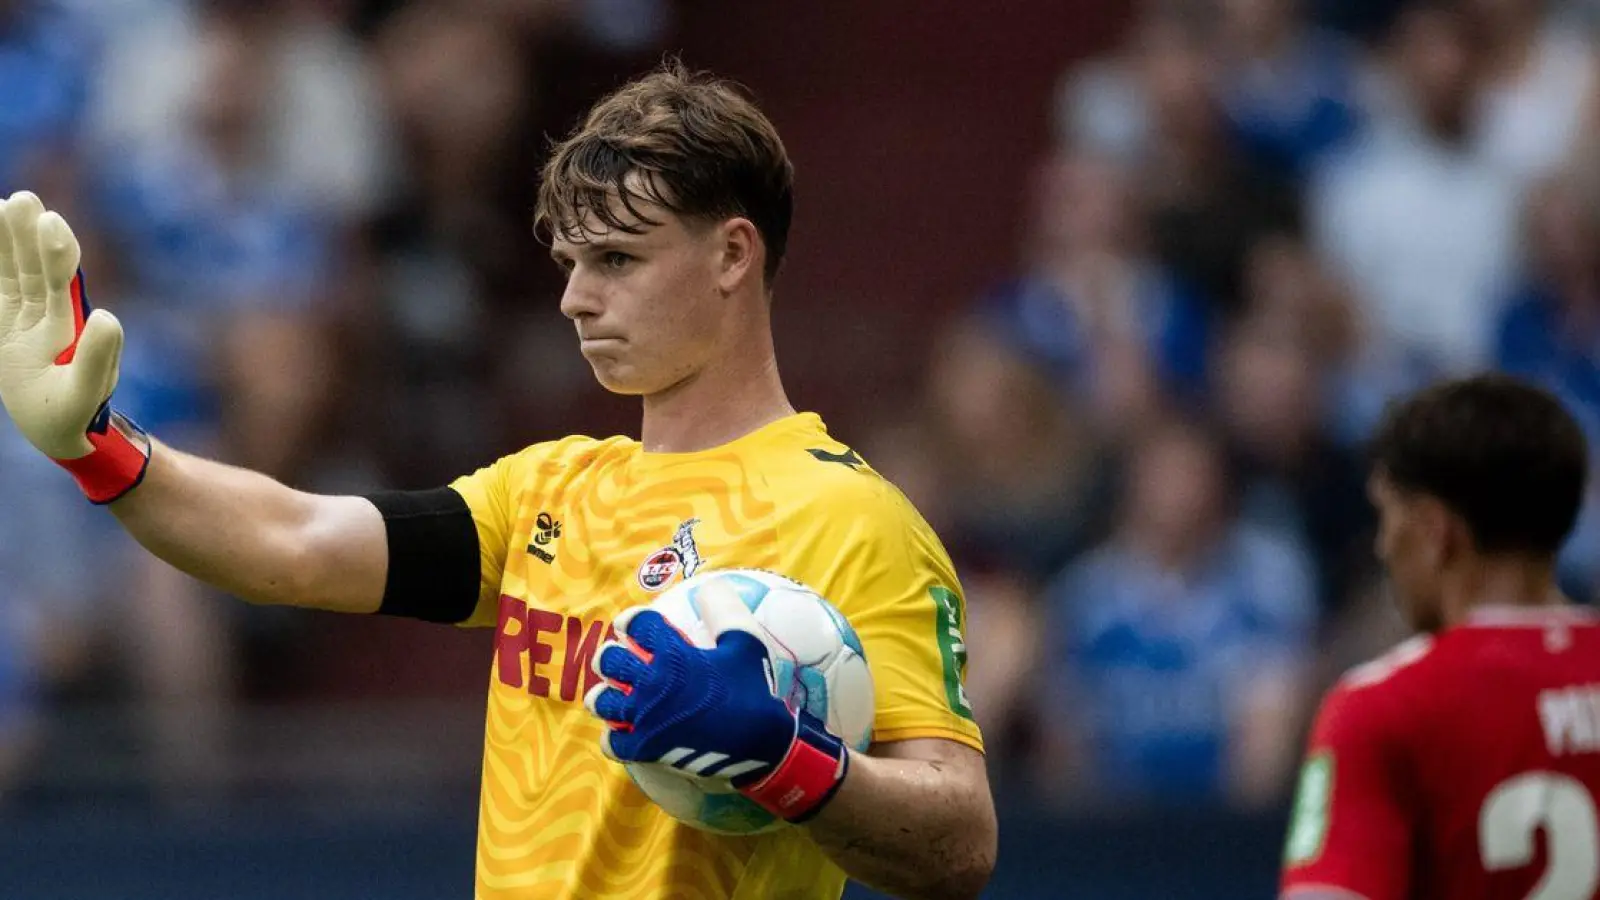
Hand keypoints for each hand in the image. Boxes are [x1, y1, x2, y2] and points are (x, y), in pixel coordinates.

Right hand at [0, 191, 148, 502]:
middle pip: (36, 267)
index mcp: (70, 324)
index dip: (58, 253)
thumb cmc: (75, 412)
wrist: (56, 426)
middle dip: (28, 235)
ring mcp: (22, 314)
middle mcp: (48, 312)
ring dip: (6, 240)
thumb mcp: (87, 392)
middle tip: (23, 200)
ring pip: (13, 271)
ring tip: (2, 204)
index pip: (63, 283)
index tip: (51, 223)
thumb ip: (99, 358)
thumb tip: (108, 316)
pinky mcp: (2, 321)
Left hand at [585, 580, 850, 822]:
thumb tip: (709, 585)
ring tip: (609, 695)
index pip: (638, 625)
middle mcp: (652, 682)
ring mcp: (645, 717)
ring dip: (603, 695)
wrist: (759, 741)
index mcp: (673, 654)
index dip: (630, 621)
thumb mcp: (745, 642)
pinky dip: (614, 737)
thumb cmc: (751, 689)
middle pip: (610, 660)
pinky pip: (613, 742)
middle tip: (618, 658)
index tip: (629, 625)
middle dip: (610, 656)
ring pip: (602, 701)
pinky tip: (621, 732)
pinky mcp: (646, 748)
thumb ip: (725, 610)